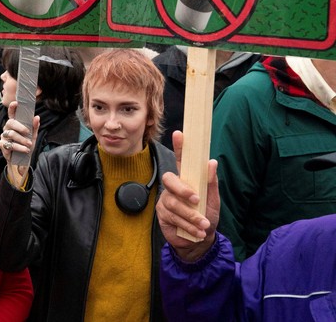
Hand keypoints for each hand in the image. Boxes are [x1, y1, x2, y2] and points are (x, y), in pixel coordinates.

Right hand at [0, 101, 39, 186]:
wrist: (22, 160)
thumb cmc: (26, 146)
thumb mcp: (33, 136)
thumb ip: (35, 127)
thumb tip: (37, 117)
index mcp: (15, 124)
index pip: (12, 114)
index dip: (12, 108)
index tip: (16, 103)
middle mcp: (8, 129)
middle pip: (10, 123)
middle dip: (20, 127)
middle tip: (28, 132)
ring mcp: (4, 137)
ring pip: (11, 134)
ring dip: (22, 139)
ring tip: (29, 145)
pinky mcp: (2, 145)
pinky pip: (9, 144)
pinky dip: (19, 147)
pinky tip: (25, 150)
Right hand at [156, 131, 219, 262]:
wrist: (199, 242)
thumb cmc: (206, 217)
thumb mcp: (213, 201)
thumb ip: (211, 183)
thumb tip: (212, 162)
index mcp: (187, 180)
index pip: (182, 160)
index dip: (179, 147)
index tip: (180, 134)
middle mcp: (174, 188)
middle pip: (169, 180)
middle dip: (183, 190)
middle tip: (196, 200)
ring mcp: (166, 200)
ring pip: (174, 203)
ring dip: (191, 216)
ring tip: (203, 225)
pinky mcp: (162, 214)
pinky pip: (172, 217)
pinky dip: (188, 225)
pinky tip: (197, 232)